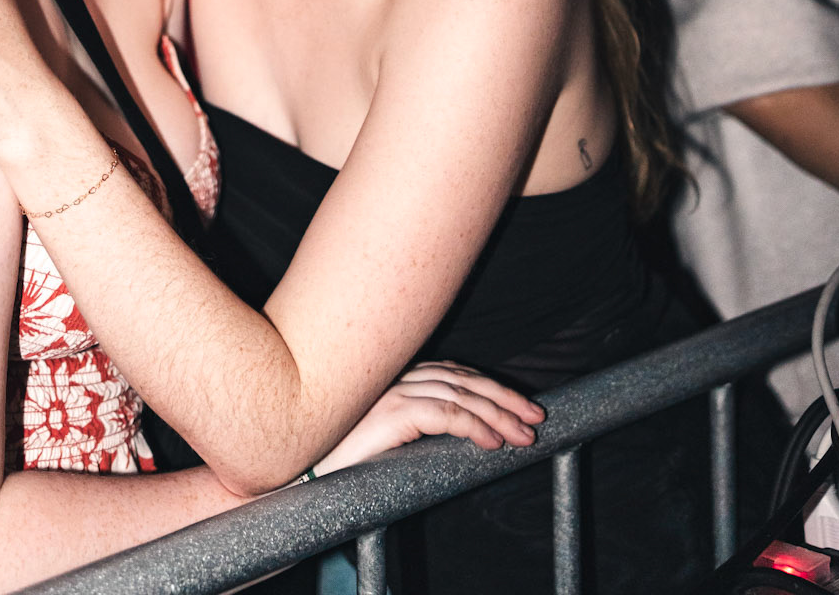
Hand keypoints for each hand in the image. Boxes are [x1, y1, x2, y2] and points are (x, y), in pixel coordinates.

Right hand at [315, 361, 542, 471]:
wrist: (302, 466)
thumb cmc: (340, 456)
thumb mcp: (386, 436)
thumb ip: (415, 426)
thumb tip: (460, 437)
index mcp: (398, 378)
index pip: (454, 373)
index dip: (490, 386)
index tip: (520, 404)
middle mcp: (398, 377)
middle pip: (464, 379)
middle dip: (505, 397)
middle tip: (536, 416)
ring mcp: (394, 392)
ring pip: (460, 395)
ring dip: (498, 414)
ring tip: (524, 435)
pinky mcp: (391, 413)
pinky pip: (444, 416)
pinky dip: (474, 427)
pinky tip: (493, 444)